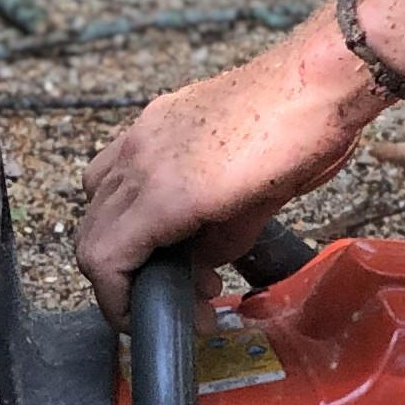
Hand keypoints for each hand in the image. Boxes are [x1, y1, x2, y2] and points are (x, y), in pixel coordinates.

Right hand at [74, 17, 377, 321]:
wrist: (313, 84)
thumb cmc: (297, 150)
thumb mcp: (253, 222)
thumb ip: (208, 252)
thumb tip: (190, 269)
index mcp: (164, 193)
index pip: (103, 259)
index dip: (115, 302)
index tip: (141, 320)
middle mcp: (140, 159)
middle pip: (91, 233)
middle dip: (118, 278)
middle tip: (165, 298)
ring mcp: (144, 132)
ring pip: (95, 196)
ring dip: (117, 234)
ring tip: (165, 252)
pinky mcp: (155, 115)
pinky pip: (115, 161)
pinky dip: (124, 194)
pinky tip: (165, 207)